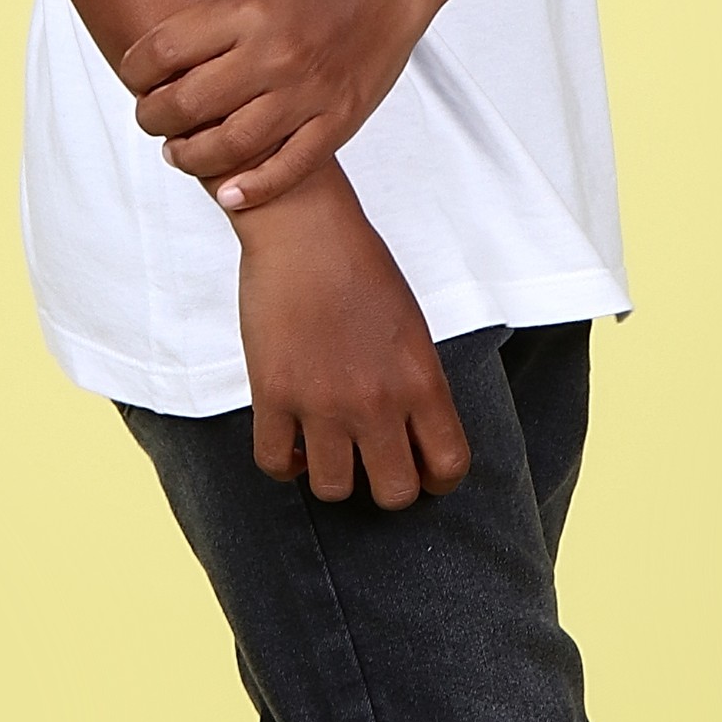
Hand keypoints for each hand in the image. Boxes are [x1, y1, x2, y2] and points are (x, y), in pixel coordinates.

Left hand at [124, 0, 438, 213]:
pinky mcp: (338, 119)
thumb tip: (164, 65)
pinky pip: (289, 167)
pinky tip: (228, 192)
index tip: (134, 77)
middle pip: (187, 103)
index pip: (164, 50)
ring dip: (190, 156)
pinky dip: (253, 187)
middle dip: (153, 118)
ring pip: (229, 145)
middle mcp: (275, 53)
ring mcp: (308, 91)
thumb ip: (216, 23)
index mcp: (248, 11)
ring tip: (178, 152)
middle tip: (150, 119)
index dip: (135, 70)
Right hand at [232, 168, 470, 505]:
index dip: (438, 480)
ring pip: (333, 490)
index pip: (449, 466)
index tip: (423, 470)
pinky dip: (284, 463)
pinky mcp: (272, 394)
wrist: (305, 229)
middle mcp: (377, 401)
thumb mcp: (412, 328)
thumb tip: (410, 435)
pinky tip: (292, 442)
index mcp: (422, 381)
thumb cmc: (362, 268)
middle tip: (373, 463)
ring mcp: (322, 402)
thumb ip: (416, 385)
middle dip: (386, 485)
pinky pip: (274, 464)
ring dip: (333, 476)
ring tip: (329, 450)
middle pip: (393, 493)